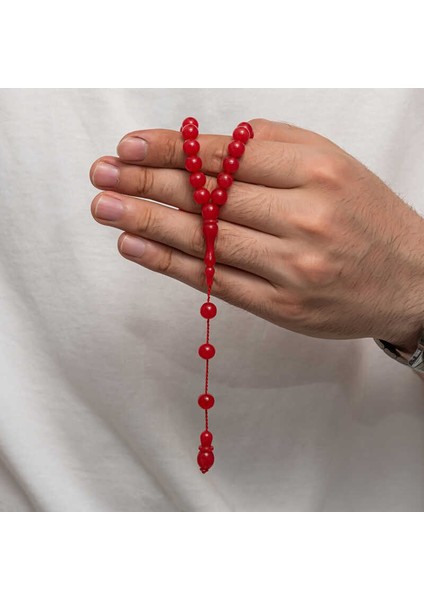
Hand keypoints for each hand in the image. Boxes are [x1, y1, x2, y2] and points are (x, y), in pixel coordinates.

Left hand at [90, 119, 423, 352]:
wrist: (411, 280)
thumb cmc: (366, 217)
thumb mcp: (332, 164)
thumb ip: (272, 149)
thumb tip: (204, 147)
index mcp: (317, 172)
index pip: (225, 156)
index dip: (170, 149)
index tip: (129, 145)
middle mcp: (304, 218)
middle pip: (208, 197)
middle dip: (147, 182)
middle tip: (102, 174)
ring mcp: (291, 267)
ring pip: (205, 240)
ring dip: (147, 222)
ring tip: (105, 207)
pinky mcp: (281, 305)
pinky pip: (215, 280)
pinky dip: (170, 263)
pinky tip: (136, 246)